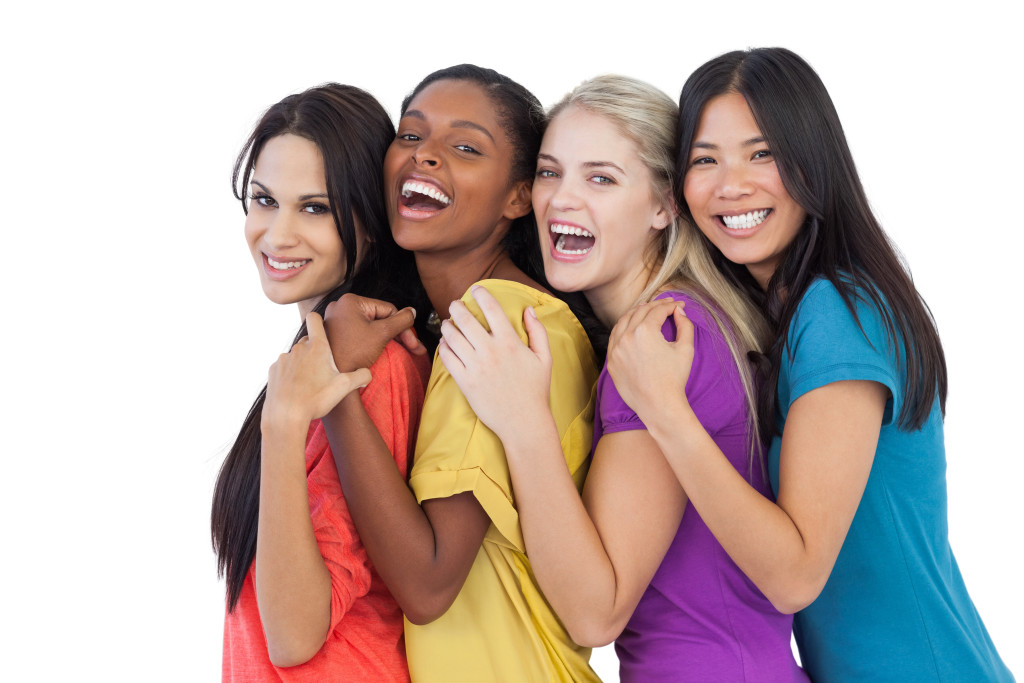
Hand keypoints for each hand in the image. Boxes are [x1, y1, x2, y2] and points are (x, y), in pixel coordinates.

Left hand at [263, 312, 371, 432]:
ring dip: (303, 364)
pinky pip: (285, 367)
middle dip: (315, 351)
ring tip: (309, 384)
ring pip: (296, 355)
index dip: (319, 321)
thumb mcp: (345, 387)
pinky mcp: (274, 370)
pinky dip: (290, 374)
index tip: (323, 330)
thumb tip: (367, 373)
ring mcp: (284, 359)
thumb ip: (361, 376)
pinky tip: (296, 389)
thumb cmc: (316, 399)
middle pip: (308, 341)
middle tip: (324, 371)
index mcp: (317, 347)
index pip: (314, 319)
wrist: (286, 415)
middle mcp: (298, 348)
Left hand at [323, 293, 424, 372]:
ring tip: (402, 348)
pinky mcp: (336, 331)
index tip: (413, 343)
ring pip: (371, 324)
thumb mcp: (382, 333)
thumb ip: (401, 320)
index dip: (403, 326)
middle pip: (379, 316)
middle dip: (397, 332)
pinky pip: (361, 330)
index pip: (388, 309)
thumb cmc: (354, 353)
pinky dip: (373, 338)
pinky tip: (383, 347)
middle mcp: (341, 306)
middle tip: (414, 347)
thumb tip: (412, 311)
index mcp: (351, 301)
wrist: (333, 377)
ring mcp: (337, 319)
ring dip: (387, 336)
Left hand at [437, 285, 552, 442]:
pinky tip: (445, 343)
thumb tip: (529, 310)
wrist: (523, 422)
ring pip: (452, 337)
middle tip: (454, 304)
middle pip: (466, 319)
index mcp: (510, 342)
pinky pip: (447, 358)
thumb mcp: (545, 358)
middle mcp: (490, 351)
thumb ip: (538, 331)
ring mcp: (475, 367)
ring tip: (448, 323)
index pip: (492, 309)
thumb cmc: (536, 390)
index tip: (476, 289)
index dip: (481, 294)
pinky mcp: (465, 382)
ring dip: (447, 325)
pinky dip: (443, 347)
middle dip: (456, 307)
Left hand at [607, 299, 694, 419]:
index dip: (671, 305)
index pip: (658, 310)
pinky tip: (632, 326)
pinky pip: (615, 337)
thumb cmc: (674, 378)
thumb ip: (685, 325)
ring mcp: (615, 349)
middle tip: (667, 305)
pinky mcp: (611, 360)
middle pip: (640, 311)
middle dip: (656, 305)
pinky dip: (624, 328)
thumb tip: (679, 311)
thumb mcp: (685, 349)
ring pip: (623, 321)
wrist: (659, 405)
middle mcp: (626, 337)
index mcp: (645, 331)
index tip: (679, 306)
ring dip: (637, 313)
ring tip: (648, 310)